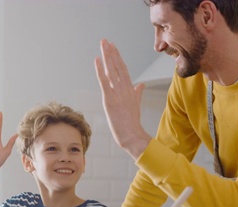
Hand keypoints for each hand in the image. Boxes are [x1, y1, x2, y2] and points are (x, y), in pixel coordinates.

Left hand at [94, 39, 151, 158]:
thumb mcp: (136, 104)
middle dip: (111, 53)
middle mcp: (124, 89)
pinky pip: (104, 82)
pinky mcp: (110, 100)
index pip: (123, 69)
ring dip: (107, 56)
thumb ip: (137, 92)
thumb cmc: (132, 122)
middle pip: (117, 66)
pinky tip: (97, 60)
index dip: (118, 57)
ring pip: (112, 71)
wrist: (132, 135)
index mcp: (130, 89)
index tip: (113, 47)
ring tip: (103, 45)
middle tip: (105, 41)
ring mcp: (117, 94)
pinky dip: (100, 70)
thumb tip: (140, 84)